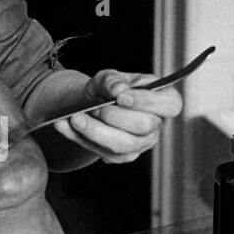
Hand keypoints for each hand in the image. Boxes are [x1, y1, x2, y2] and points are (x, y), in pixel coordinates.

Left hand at [51, 70, 182, 163]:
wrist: (92, 104)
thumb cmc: (109, 88)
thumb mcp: (109, 77)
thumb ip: (113, 80)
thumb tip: (119, 89)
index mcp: (163, 101)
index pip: (170, 105)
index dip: (147, 102)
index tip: (121, 97)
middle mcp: (156, 125)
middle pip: (143, 126)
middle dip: (115, 116)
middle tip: (95, 108)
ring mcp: (140, 144)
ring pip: (122, 146)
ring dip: (95, 131)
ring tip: (74, 118)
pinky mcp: (121, 156)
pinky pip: (101, 152)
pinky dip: (78, 138)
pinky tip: (63, 125)